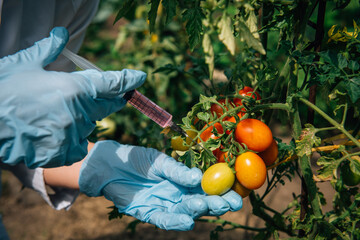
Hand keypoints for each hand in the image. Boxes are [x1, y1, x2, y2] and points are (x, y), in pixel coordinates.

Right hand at [0, 27, 145, 167]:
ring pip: (90, 125)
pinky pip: (78, 147)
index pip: (111, 84)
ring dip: (83, 119)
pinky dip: (73, 140)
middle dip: (107, 99)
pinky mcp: (61, 153)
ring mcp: (70, 135)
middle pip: (105, 106)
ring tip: (59, 114)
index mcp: (74, 88)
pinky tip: (57, 133)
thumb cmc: (3, 89)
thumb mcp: (25, 63)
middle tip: (100, 95)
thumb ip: (49, 49)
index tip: (139, 78)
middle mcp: (78, 113)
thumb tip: (62, 34)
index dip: (127, 80)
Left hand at [79, 140, 241, 230]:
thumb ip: (177, 171)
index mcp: (183, 181)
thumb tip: (199, 178)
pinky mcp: (149, 213)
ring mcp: (165, 205)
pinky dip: (175, 221)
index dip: (222, 192)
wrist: (111, 165)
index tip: (236, 193)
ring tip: (208, 206)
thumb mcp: (160, 162)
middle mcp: (177, 195)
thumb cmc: (137, 159)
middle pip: (201, 203)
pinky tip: (188, 221)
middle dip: (216, 204)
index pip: (207, 188)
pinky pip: (164, 220)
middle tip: (230, 203)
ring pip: (186, 212)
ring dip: (198, 210)